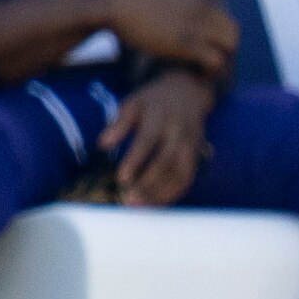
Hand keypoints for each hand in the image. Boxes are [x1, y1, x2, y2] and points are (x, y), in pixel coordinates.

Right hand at [99, 0, 240, 71]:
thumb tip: (173, 18)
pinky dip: (210, 70)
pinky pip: (215, 60)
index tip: (206, 47)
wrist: (112, 4)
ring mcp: (196, 24)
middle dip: (224, 48)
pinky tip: (197, 73)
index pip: (222, 18)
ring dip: (220, 59)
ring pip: (228, 47)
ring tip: (204, 69)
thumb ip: (173, 5)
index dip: (217, 35)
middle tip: (209, 61)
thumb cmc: (124, 5)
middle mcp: (201, 6)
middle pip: (232, 32)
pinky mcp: (188, 42)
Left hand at [105, 67, 212, 203]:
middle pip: (165, 163)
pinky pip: (188, 178)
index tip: (121, 179)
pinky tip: (158, 203)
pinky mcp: (197, 155)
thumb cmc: (153, 100)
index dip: (135, 162)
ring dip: (161, 193)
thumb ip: (118, 124)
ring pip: (179, 174)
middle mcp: (178, 134)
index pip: (147, 143)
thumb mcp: (132, 103)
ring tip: (140, 206)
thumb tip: (101, 144)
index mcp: (159, 118)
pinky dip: (174, 193)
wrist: (188, 93)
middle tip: (129, 199)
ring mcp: (191, 146)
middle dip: (148, 184)